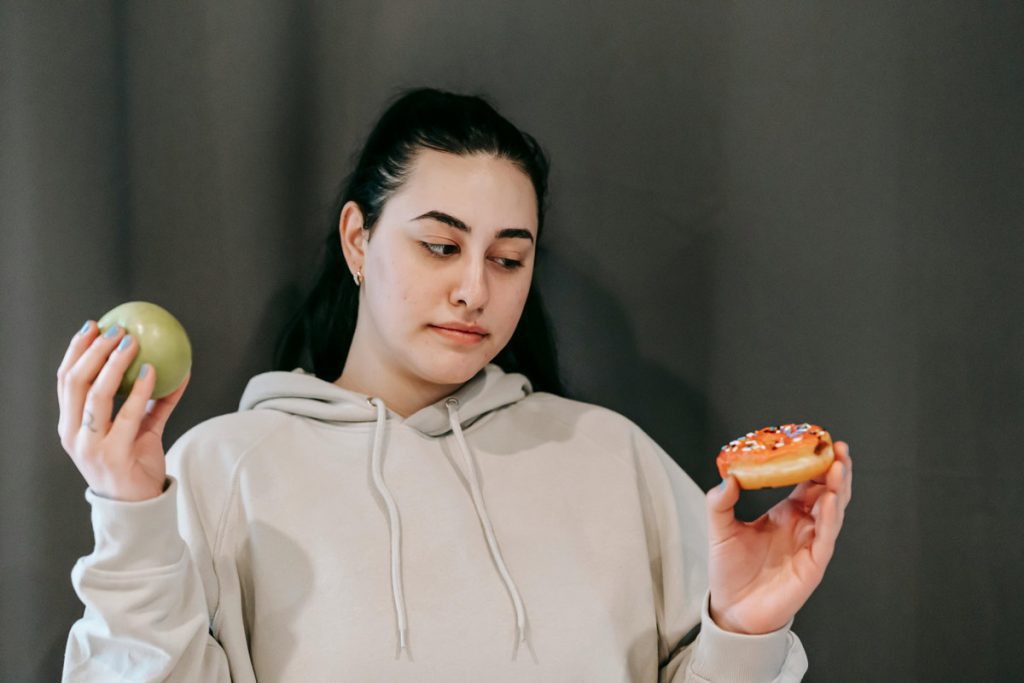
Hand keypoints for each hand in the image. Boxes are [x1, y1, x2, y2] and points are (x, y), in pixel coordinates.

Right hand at [57, 320, 189, 501]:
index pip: (65, 380)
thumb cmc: (135, 462)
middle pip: (75, 382)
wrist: (138, 506)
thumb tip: (173, 366)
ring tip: (133, 342)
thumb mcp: (138, 428)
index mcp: (70, 425)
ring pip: (97, 395)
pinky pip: (128, 414)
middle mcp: (74, 434)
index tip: (92, 326)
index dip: (76, 351)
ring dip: (115, 364)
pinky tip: (153, 370)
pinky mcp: (112, 454)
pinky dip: (141, 389)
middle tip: (116, 329)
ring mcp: (90, 445)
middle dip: (93, 350)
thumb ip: (150, 400)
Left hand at [704, 441, 852, 633]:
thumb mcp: (719, 529)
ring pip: (833, 513)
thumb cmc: (729, 569)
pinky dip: (830, 518)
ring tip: (838, 467)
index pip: (807, 482)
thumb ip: (720, 503)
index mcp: (785, 513)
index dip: (815, 462)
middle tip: (837, 447)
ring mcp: (810, 545)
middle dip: (835, 470)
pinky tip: (829, 500)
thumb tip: (728, 476)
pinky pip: (826, 539)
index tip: (818, 440)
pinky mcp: (813, 566)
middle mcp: (803, 526)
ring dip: (838, 489)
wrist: (731, 609)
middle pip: (827, 493)